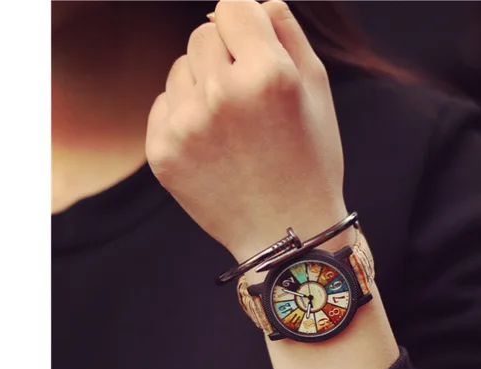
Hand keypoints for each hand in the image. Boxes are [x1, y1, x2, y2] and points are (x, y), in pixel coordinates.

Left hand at [146, 0, 347, 262]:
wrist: (286, 234)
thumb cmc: (310, 162)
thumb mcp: (319, 92)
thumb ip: (289, 33)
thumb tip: (257, 1)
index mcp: (268, 75)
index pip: (233, 5)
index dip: (245, 24)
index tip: (252, 45)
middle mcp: (222, 96)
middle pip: (202, 34)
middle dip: (224, 56)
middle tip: (248, 99)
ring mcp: (187, 127)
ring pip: (180, 69)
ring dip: (202, 85)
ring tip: (232, 128)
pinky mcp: (162, 153)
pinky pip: (164, 104)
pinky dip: (184, 116)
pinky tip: (212, 146)